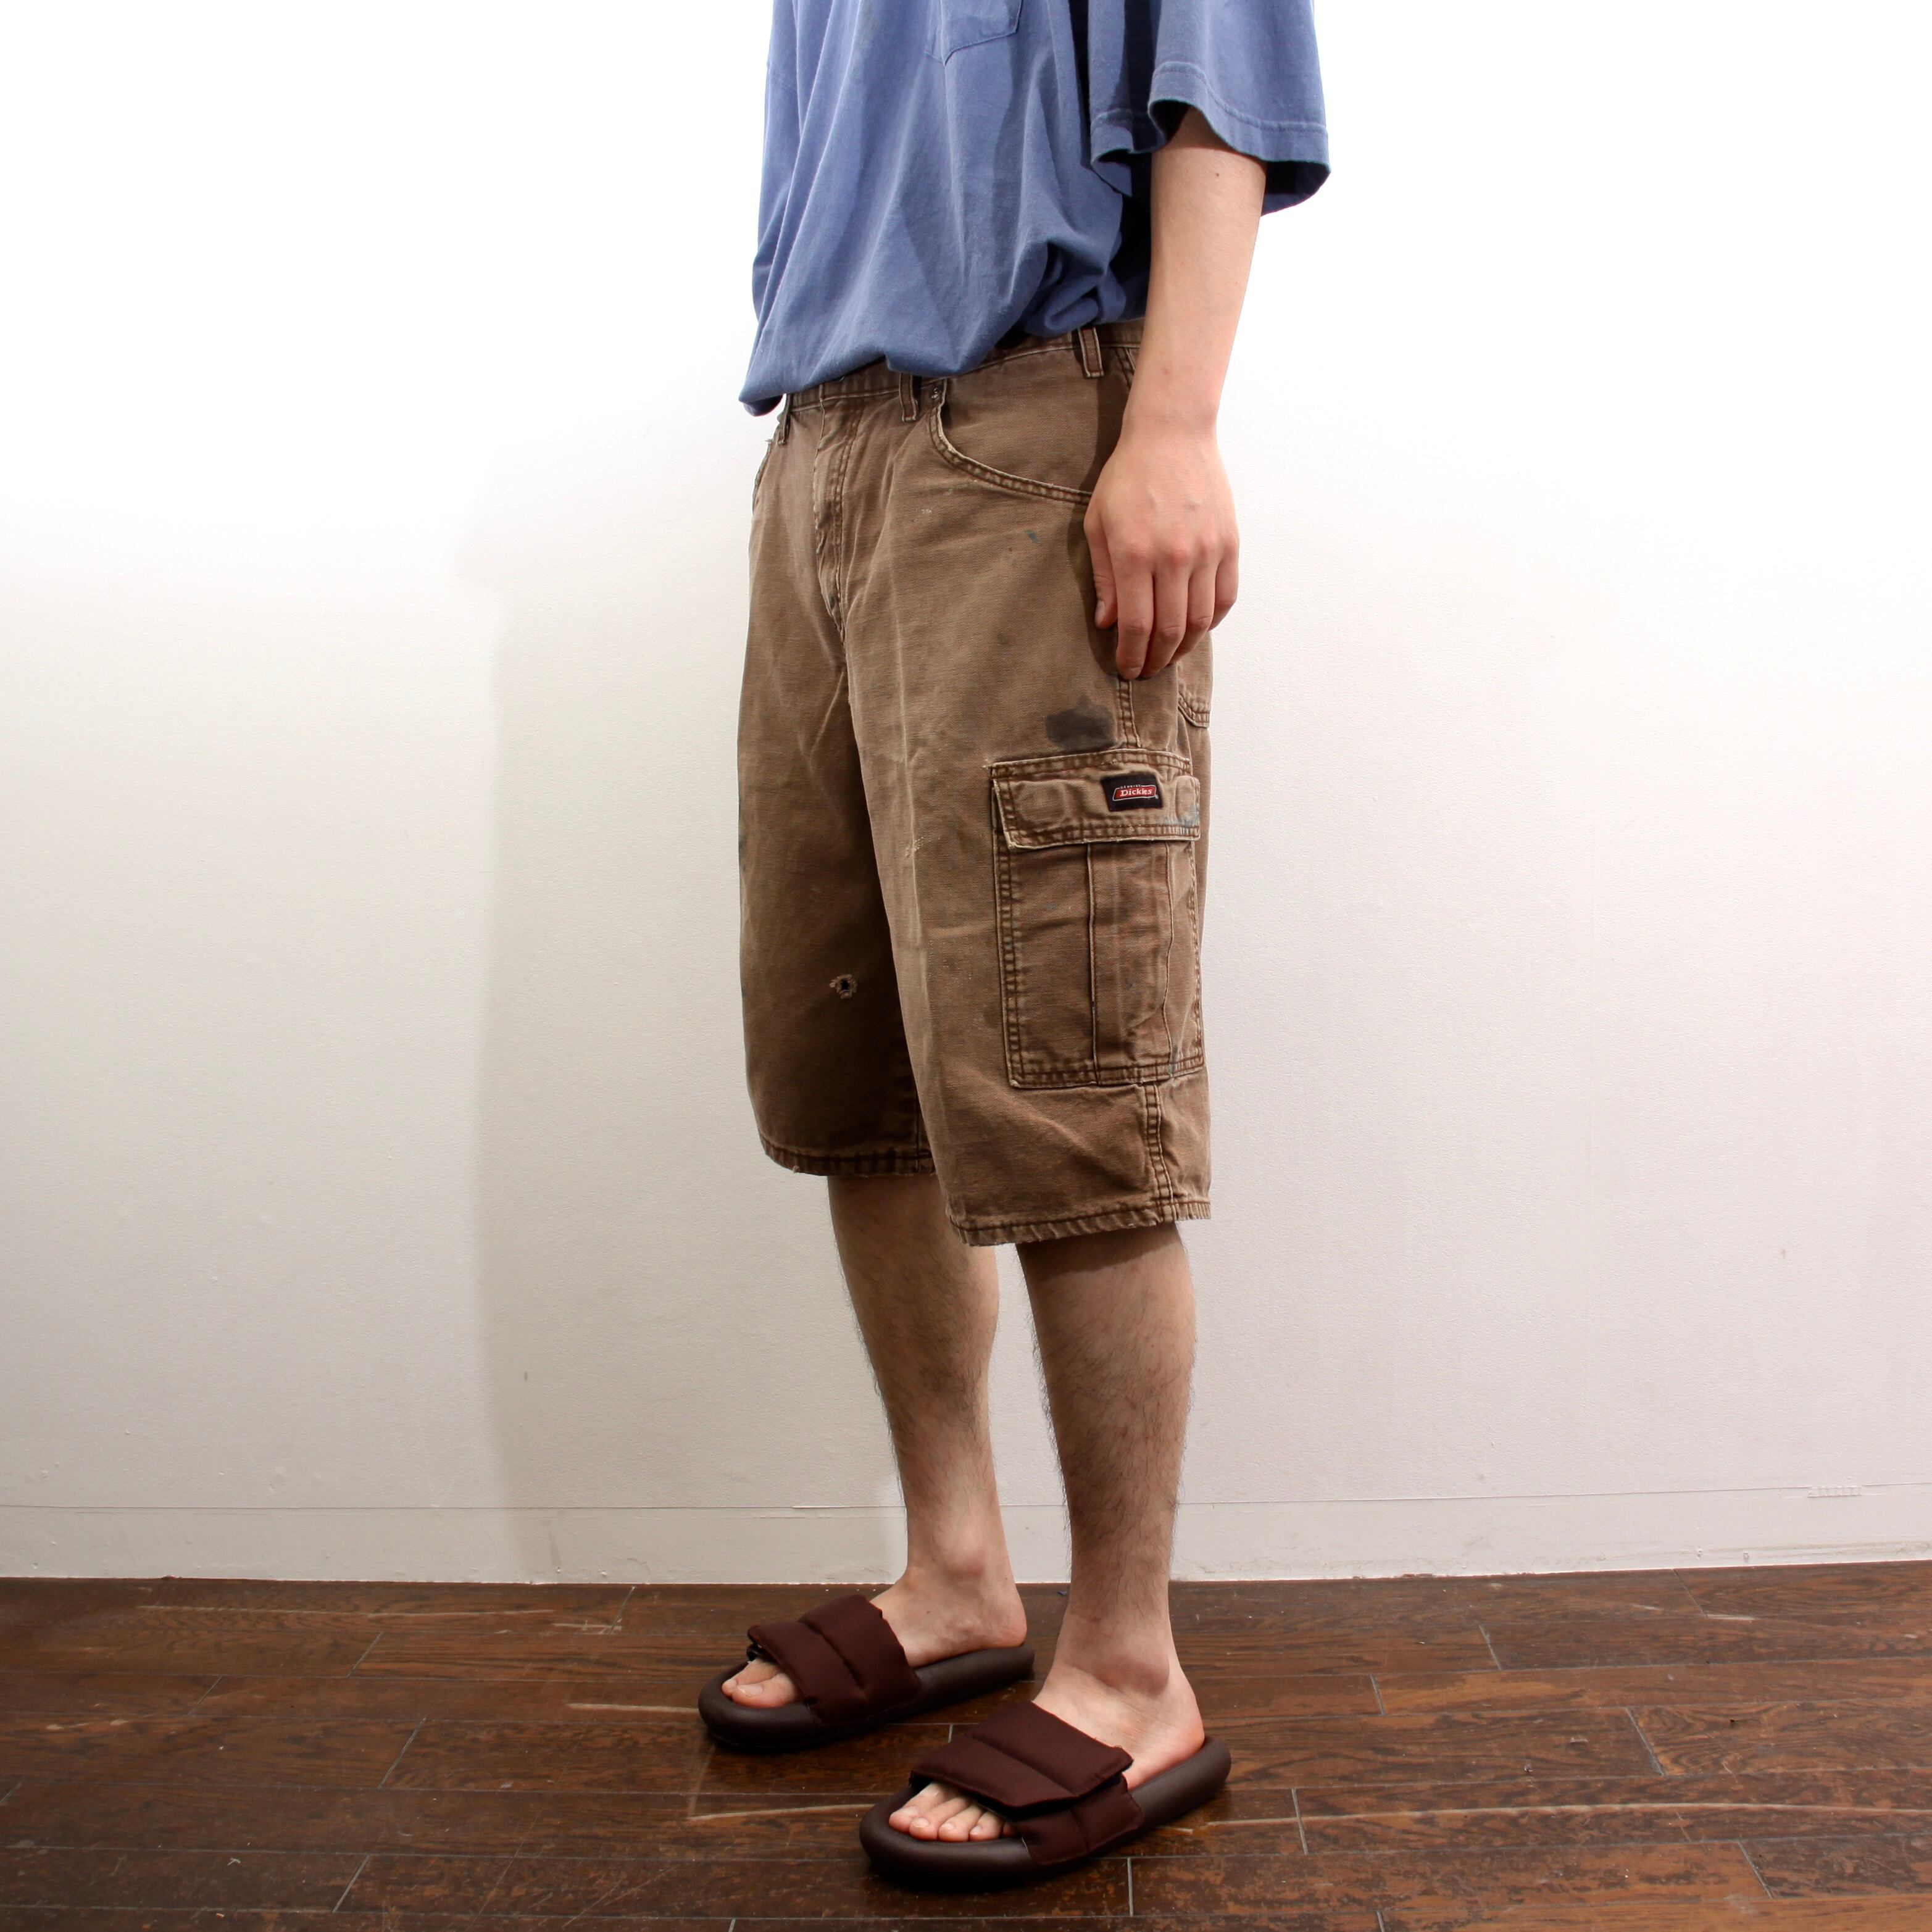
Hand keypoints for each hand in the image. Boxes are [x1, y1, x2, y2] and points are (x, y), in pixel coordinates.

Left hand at [1084, 416, 1238, 678]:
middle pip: (1170, 631)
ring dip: (1185, 648)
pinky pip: (1225, 598)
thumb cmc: (1129, 476)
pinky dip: (1211, 622)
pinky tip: (1196, 629)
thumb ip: (1104, 577)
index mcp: (1135, 554)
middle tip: (1146, 670)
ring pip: (1201, 621)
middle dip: (1156, 659)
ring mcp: (1206, 551)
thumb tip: (1108, 623)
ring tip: (1169, 656)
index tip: (1126, 669)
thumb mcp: (1099, 523)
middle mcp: (1174, 557)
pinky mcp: (1229, 543)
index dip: (1131, 655)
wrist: (1172, 433)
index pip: (1136, 625)